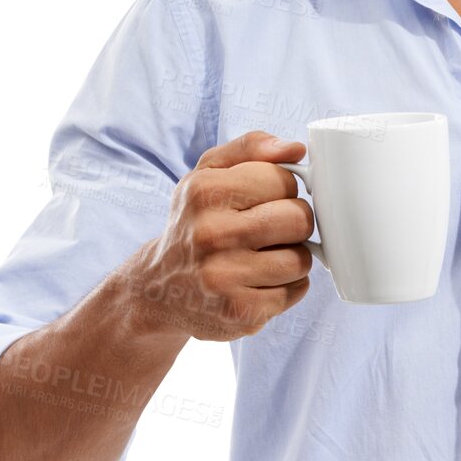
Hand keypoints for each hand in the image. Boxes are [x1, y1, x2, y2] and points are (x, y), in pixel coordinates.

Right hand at [127, 130, 316, 342]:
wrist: (159, 288)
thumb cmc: (195, 222)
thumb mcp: (208, 173)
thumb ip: (251, 148)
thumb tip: (296, 149)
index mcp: (205, 191)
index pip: (283, 180)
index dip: (281, 190)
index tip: (263, 200)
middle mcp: (211, 234)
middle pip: (299, 219)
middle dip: (293, 223)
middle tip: (270, 229)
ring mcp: (225, 278)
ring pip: (301, 259)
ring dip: (291, 257)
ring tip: (263, 256)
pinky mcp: (239, 313)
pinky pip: (296, 291)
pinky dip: (286, 286)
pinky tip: (259, 281)